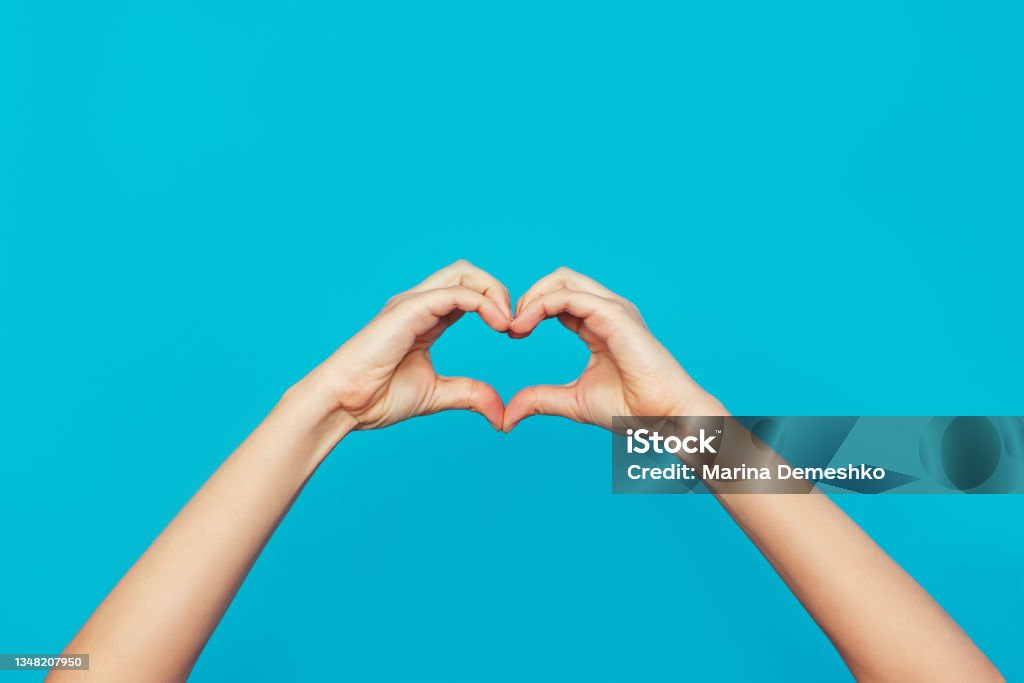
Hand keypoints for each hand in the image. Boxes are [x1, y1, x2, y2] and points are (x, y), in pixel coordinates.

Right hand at [297, 260, 511, 430]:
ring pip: (463, 273)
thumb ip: (469, 395)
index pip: (469, 293)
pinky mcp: (408, 311)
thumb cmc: (376, 397)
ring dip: (495, 292)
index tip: (515, 334)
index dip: (497, 306)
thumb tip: (500, 412)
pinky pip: (453, 293)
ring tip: (508, 323)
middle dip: (499, 291)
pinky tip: (498, 325)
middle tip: (515, 326)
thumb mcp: (436, 394)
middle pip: (468, 273)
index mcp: (427, 318)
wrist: (342, 404)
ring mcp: (412, 303)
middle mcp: (419, 304)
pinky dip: (482, 304)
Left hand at [502, 267, 724, 430]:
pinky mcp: (616, 316)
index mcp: (599, 324)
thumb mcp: (573, 402)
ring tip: (514, 326)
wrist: (666, 418)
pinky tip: (524, 326)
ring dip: (532, 297)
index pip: (558, 298)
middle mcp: (607, 310)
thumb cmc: (632, 410)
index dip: (530, 309)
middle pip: (559, 279)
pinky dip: (542, 305)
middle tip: (510, 326)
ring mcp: (613, 310)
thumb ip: (541, 400)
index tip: (511, 334)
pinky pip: (570, 297)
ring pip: (563, 279)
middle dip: (528, 296)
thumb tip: (507, 416)